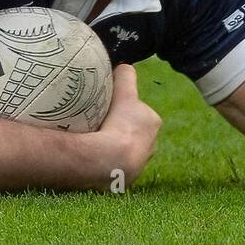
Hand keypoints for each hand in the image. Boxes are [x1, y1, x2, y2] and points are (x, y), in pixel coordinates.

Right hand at [86, 64, 161, 185]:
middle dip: (118, 127)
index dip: (124, 106)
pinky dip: (106, 161)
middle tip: (98, 123)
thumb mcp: (122, 93)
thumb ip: (125, 76)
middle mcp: (150, 145)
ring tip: (93, 141)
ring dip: (111, 145)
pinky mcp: (125, 180)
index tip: (111, 107)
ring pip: (123, 149)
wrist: (110, 161)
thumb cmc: (118, 124)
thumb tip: (123, 65)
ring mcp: (138, 165)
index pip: (138, 109)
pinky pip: (114, 165)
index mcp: (152, 123)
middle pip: (131, 130)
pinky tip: (93, 157)